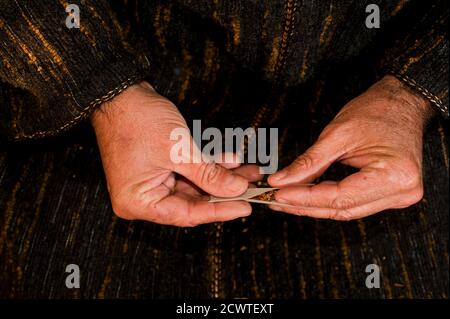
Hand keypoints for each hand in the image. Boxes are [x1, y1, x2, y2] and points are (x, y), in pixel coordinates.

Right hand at [92, 81, 260, 225]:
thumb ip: (208, 174)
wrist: (119, 92)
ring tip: (249, 172)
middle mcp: (143, 197)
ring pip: (194, 186)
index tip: (245, 207)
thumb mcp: (178, 150)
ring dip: (220, 177)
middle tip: (252, 188)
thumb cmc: (137, 120)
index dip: (219, 211)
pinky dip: (208, 166)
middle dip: (224, 192)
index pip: (186, 215)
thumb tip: (236, 190)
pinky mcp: (160, 168)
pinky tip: (231, 160)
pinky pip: (189, 172)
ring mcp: (152, 182)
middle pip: (192, 202)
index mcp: (138, 201)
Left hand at [268, 75, 432, 219]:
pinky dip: (327, 200)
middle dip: (304, 205)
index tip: (277, 193)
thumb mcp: (338, 134)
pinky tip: (304, 196)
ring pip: (346, 210)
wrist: (403, 102)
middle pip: (342, 209)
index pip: (339, 197)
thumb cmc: (378, 111)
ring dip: (313, 206)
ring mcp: (398, 196)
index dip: (304, 198)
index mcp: (394, 176)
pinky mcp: (390, 194)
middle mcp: (401, 192)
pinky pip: (353, 203)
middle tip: (274, 199)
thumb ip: (309, 163)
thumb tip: (281, 181)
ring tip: (284, 199)